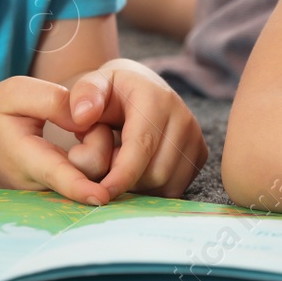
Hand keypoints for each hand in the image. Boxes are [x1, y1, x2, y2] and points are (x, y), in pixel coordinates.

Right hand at [0, 75, 118, 204]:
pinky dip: (95, 156)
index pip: (57, 175)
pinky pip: (89, 178)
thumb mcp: (16, 93)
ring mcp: (50, 192)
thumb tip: (89, 120)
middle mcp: (41, 185)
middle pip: (87, 172)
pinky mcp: (60, 191)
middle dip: (100, 142)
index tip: (101, 197)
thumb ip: (54, 102)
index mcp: (26, 159)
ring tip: (80, 127)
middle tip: (84, 119)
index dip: (79, 187)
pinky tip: (85, 139)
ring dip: (97, 147)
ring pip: (92, 175)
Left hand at [67, 58, 207, 198]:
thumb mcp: (91, 86)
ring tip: (121, 166)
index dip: (122, 176)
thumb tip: (83, 116)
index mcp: (156, 99)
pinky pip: (176, 188)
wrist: (139, 89)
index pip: (142, 147)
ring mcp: (195, 136)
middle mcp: (183, 117)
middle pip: (156, 173)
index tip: (101, 194)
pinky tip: (138, 172)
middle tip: (107, 166)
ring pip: (167, 185)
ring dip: (140, 187)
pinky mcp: (199, 154)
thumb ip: (82, 96)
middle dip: (128, 181)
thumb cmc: (110, 92)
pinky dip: (153, 189)